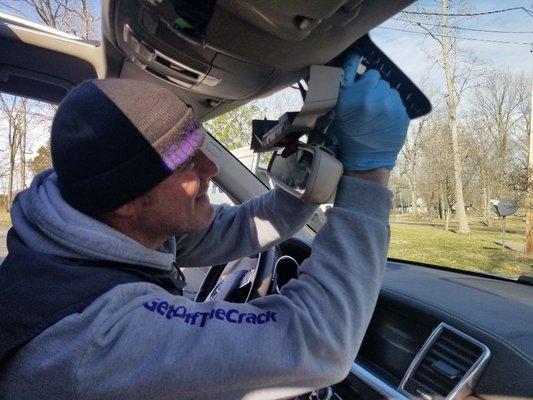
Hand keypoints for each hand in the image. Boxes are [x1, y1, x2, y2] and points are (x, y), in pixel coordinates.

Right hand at [328, 53, 409, 170]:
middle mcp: (376, 98)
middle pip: (383, 83)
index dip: (367, 83)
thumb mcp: (340, 106)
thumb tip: (355, 55)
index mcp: (359, 94)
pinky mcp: (403, 116)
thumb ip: (346, 80)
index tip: (363, 93)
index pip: (372, 74)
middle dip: (376, 91)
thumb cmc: (349, 132)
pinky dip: (393, 110)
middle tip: (369, 106)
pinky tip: (385, 121)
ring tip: (378, 114)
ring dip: (386, 99)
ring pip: (392, 92)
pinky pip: (399, 104)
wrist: (366, 159)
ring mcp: (392, 107)